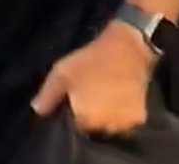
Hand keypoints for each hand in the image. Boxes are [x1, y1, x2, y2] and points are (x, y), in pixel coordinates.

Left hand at [31, 21, 154, 135]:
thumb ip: (48, 95)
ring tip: (104, 94)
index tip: (73, 101)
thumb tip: (37, 111)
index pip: (74, 128)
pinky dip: (121, 114)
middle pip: (93, 129)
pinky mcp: (140, 119)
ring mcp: (125, 125)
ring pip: (109, 126)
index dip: (73, 115)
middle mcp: (106, 127)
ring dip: (105, 116)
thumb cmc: (90, 61)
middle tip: (89, 94)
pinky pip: (125, 122)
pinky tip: (117, 96)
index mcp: (85, 119)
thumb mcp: (62, 73)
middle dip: (89, 117)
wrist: (127, 50)